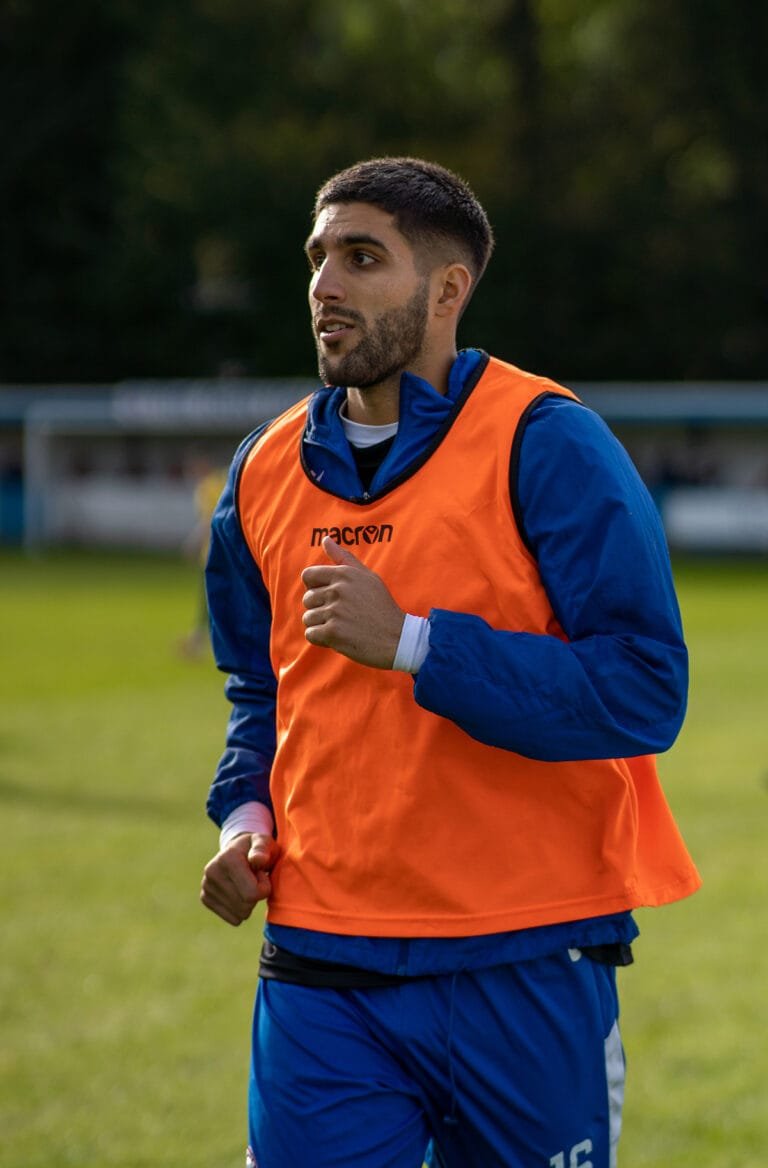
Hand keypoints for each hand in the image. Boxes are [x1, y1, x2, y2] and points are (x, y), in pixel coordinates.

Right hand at [200, 833, 278, 925]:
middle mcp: (212, 872)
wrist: (238, 851)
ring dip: (250, 903)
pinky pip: (233, 919)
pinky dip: (241, 910)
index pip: (252, 894)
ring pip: (239, 915)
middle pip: (245, 906)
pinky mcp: (205, 898)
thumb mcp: (265, 843)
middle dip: (257, 896)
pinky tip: (240, 893)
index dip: (264, 887)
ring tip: (247, 885)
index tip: (262, 874)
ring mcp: (206, 886)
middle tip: (255, 880)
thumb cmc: (257, 849)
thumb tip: (258, 860)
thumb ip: (263, 849)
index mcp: (227, 858)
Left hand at [301, 537, 404, 667]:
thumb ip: (344, 558)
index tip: (329, 597)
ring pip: (308, 618)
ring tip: (343, 627)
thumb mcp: (367, 577)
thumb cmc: (381, 607)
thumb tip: (325, 539)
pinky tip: (339, 638)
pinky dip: (321, 639)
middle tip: (342, 616)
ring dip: (321, 625)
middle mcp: (338, 590)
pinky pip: (310, 634)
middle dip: (320, 609)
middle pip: (307, 599)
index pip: (308, 576)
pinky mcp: (333, 632)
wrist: (398, 638)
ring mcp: (335, 611)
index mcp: (344, 573)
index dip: (315, 588)